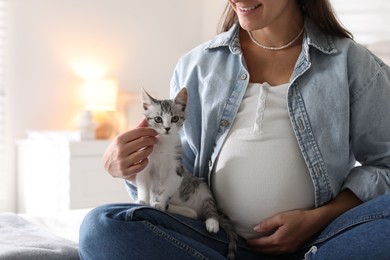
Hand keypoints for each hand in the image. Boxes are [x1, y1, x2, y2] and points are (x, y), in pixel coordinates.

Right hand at [103, 118, 157, 181]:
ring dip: (150, 149)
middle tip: (155, 140)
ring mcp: (122, 162)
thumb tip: (146, 119)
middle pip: (142, 142)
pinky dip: (146, 161)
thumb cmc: (118, 149)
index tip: (155, 132)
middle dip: (152, 140)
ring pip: (143, 154)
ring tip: (150, 148)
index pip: (139, 132)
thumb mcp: (123, 139)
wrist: (107, 165)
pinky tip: (145, 158)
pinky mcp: (125, 172)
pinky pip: (141, 166)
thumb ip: (136, 130)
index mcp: (119, 139)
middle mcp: (120, 150)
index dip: (150, 131)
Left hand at [247, 190, 361, 254]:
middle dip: (257, 248)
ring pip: (273, 252)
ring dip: (264, 251)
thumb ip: (267, 223)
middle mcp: (283, 247)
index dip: (253, 243)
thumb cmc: (298, 217)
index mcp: (279, 239)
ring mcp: (289, 248)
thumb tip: (256, 228)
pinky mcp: (294, 247)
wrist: (315, 221)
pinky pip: (279, 252)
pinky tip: (270, 247)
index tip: (246, 241)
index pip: (262, 244)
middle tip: (249, 244)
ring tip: (257, 247)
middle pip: (266, 250)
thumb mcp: (281, 217)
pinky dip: (272, 251)